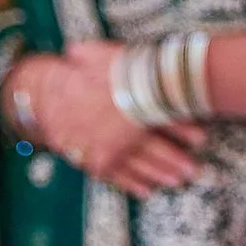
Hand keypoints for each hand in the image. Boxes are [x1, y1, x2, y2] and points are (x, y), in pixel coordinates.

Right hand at [9, 44, 205, 198]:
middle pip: (158, 149)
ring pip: (142, 166)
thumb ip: (130, 58)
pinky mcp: (94, 162)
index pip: (164, 119)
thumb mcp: (104, 56)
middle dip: (179, 160)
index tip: (201, 139)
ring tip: (179, 180)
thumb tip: (160, 55)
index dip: (184, 129)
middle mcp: (124, 131)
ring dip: (163, 174)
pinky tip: (148, 191)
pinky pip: (118, 177)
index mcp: (132, 105)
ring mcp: (109, 149)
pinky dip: (133, 185)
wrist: (44, 95)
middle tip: (196, 170)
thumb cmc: (76, 73)